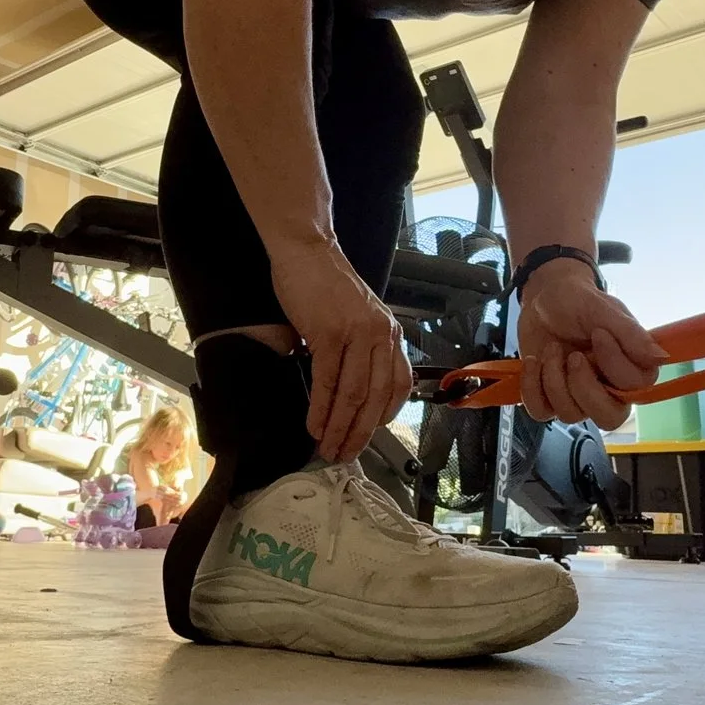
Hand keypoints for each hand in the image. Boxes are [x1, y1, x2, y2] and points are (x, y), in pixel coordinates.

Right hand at [268, 238, 413, 461]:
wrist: (306, 251)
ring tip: (327, 446)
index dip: (384, 416)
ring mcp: (357, 333)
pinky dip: (320, 409)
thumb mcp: (356, 319)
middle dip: (360, 433)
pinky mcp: (330, 332)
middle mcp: (381, 335)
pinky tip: (313, 424)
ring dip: (338, 427)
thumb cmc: (326, 285)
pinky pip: (328, 381)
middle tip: (344, 454)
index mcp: (390, 333)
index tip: (368, 436)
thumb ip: (360, 351)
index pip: (398, 385)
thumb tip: (348, 393)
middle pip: (375, 397)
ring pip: (352, 395)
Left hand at [516, 259, 666, 428]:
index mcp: (630, 366)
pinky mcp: (549, 397)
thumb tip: (662, 357)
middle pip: (609, 418)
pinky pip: (541, 412)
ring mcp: (577, 395)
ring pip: (571, 414)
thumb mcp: (603, 309)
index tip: (599, 334)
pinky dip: (531, 387)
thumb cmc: (578, 300)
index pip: (636, 386)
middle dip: (585, 389)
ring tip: (551, 349)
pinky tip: (532, 362)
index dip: (615, 365)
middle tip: (574, 357)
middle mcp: (608, 387)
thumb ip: (630, 333)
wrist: (543, 297)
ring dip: (554, 379)